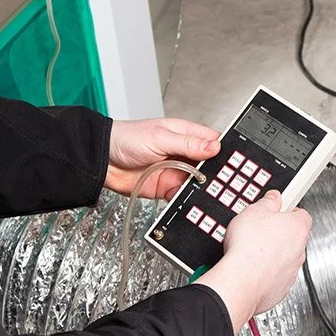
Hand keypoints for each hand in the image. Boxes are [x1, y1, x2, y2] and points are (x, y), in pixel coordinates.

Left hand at [105, 118, 220, 198]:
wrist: (102, 161)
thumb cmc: (126, 139)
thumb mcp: (160, 137)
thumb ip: (188, 144)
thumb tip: (214, 147)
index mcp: (185, 135)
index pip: (213, 142)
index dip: (225, 151)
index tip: (234, 162)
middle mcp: (184, 154)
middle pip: (210, 165)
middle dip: (216, 173)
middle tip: (222, 181)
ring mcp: (177, 172)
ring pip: (199, 183)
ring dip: (202, 188)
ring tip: (206, 191)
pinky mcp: (168, 188)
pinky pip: (184, 196)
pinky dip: (188, 199)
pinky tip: (190, 199)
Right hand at [196, 191, 312, 332]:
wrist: (242, 280)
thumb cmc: (249, 247)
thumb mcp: (254, 211)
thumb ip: (268, 202)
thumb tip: (273, 198)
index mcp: (297, 227)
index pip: (302, 214)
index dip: (289, 211)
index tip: (278, 211)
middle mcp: (300, 250)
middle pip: (293, 237)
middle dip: (278, 234)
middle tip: (260, 231)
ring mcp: (292, 271)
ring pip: (285, 259)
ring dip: (273, 255)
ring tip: (252, 252)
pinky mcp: (281, 288)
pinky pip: (276, 277)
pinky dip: (266, 273)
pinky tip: (252, 268)